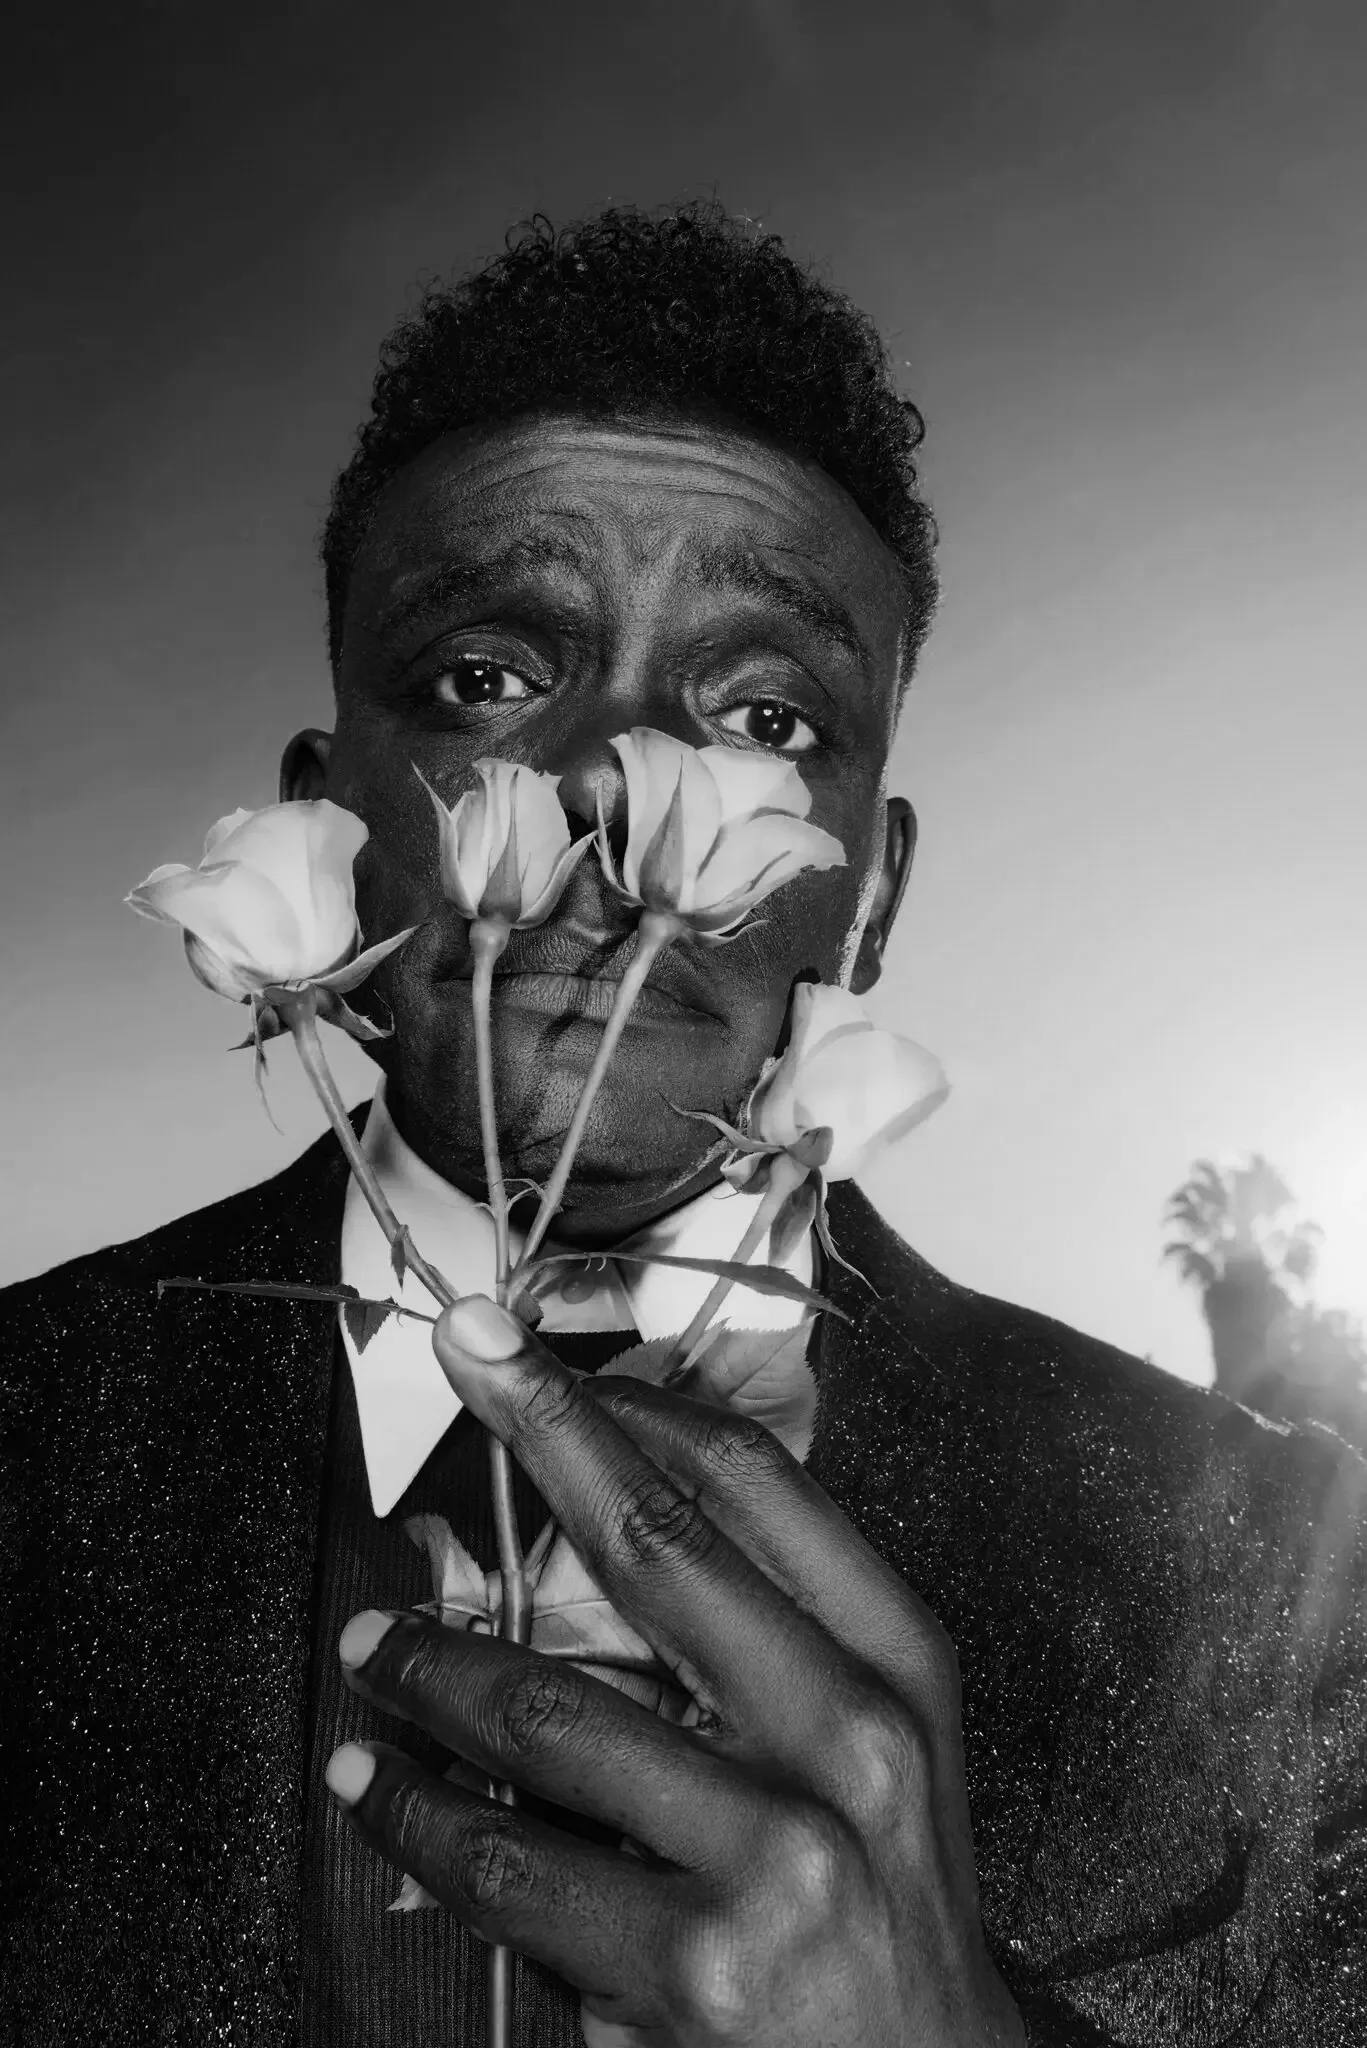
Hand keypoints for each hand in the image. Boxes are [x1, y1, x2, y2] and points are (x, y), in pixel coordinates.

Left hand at [326, 1295, 1024, 2046]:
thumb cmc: (884, 1892)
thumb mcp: (877, 1739)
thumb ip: (769, 1629)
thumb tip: (595, 1506)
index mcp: (897, 1659)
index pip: (754, 1482)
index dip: (629, 1401)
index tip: (538, 1355)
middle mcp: (850, 1737)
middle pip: (657, 1544)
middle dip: (540, 1434)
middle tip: (460, 1365)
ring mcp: (775, 1856)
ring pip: (547, 1716)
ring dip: (432, 1666)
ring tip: (377, 1649)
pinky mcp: (694, 1966)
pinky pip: (507, 1865)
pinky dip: (417, 1814)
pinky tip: (378, 1784)